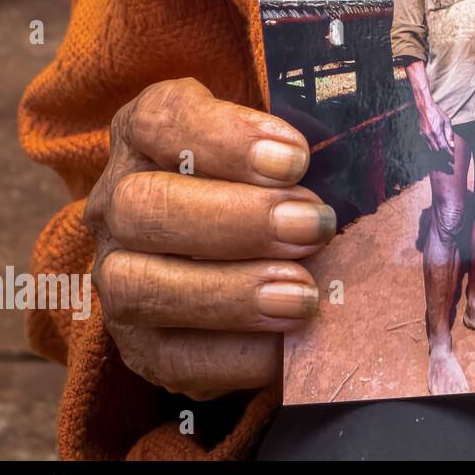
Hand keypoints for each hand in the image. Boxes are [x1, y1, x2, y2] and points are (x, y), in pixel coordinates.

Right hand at [82, 78, 335, 398]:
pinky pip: (168, 356)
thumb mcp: (283, 153)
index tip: (297, 158)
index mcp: (150, 135)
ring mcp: (116, 274)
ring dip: (229, 292)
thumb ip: (303, 153)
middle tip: (313, 227)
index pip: (160, 119)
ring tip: (303, 295)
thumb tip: (358, 169)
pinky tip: (287, 343)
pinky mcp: (138, 344)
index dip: (225, 137)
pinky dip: (234, 353)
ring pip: (137, 284)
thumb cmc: (277, 189)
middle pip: (144, 206)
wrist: (254, 260)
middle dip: (237, 220)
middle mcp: (119, 201)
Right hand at [419, 100, 454, 153]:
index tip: (452, 155)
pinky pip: (428, 143)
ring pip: (432, 148)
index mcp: (436, 132)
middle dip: (443, 152)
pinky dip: (433, 145)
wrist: (425, 107)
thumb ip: (449, 133)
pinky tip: (437, 142)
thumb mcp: (447, 121)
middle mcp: (429, 135)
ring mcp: (424, 135)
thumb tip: (452, 144)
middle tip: (449, 153)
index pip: (443, 147)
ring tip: (444, 148)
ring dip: (438, 149)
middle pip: (437, 149)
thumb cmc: (437, 113)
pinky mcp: (421, 134)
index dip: (448, 152)